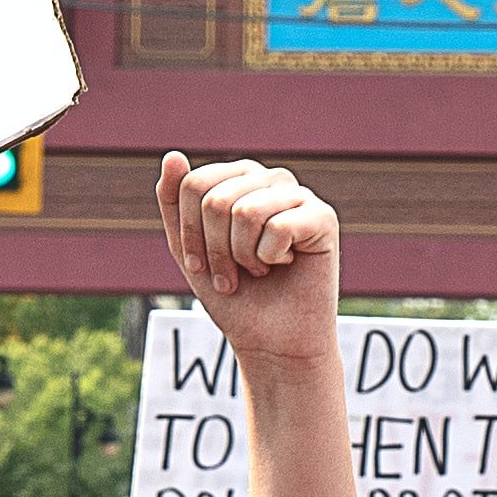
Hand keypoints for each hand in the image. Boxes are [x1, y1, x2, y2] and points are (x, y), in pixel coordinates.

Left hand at [154, 154, 341, 366]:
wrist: (271, 341)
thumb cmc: (234, 295)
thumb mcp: (188, 248)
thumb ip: (175, 202)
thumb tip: (173, 155)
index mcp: (238, 179)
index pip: (193, 185)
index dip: (190, 234)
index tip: (201, 264)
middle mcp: (269, 179)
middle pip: (216, 199)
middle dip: (216, 250)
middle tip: (233, 274)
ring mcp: (298, 195)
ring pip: (245, 212)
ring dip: (243, 257)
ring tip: (260, 269)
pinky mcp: (323, 217)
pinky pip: (277, 227)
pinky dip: (271, 258)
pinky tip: (287, 264)